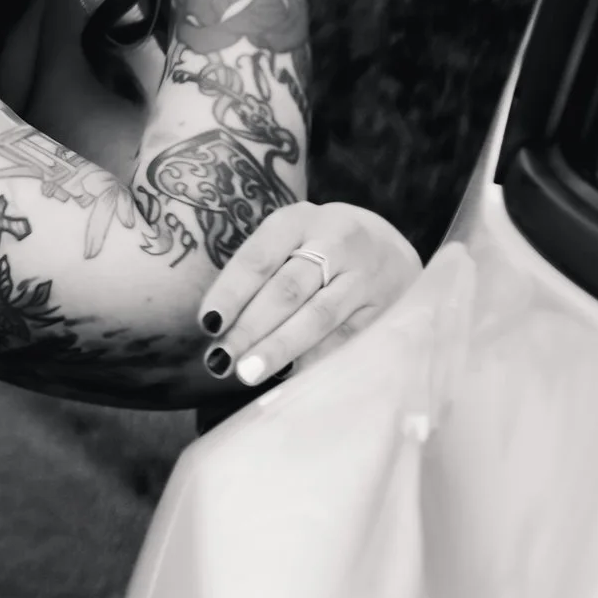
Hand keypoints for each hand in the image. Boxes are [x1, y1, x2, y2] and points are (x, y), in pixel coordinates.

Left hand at [197, 199, 419, 390]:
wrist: (388, 249)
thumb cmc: (317, 251)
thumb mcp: (290, 242)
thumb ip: (258, 276)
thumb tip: (218, 330)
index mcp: (299, 220)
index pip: (259, 258)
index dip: (231, 292)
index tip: (208, 325)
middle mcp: (336, 240)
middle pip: (286, 289)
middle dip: (250, 328)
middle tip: (221, 360)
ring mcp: (364, 274)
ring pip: (318, 316)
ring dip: (279, 347)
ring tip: (248, 372)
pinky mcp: (385, 306)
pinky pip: (346, 338)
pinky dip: (315, 359)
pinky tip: (289, 377)